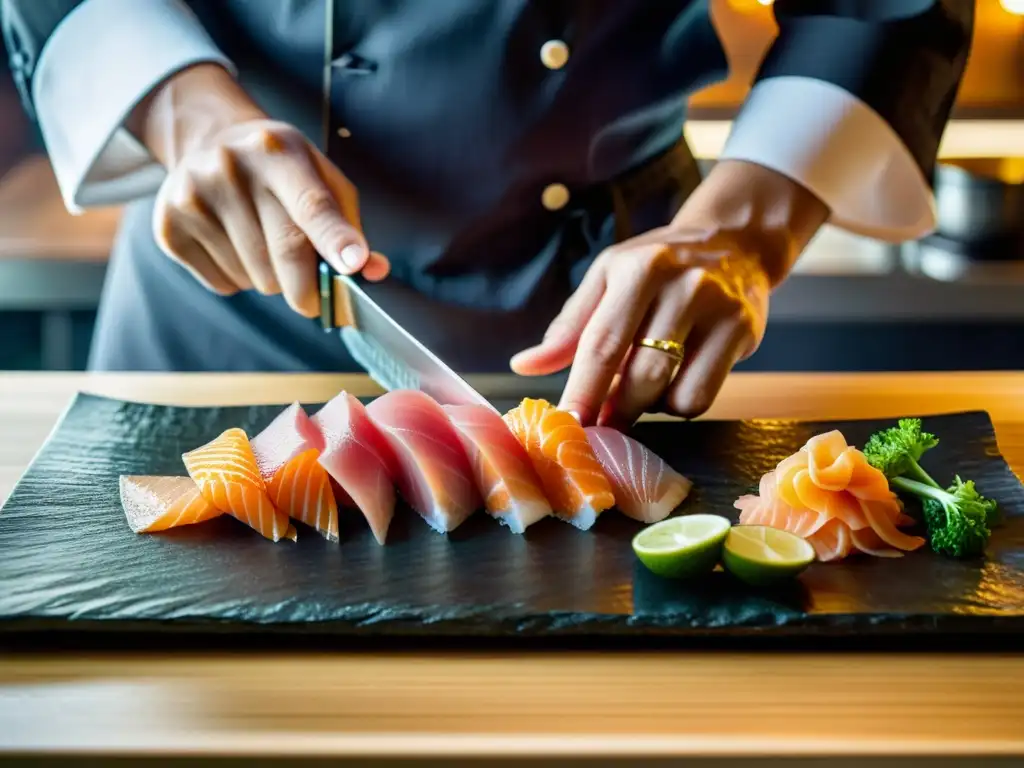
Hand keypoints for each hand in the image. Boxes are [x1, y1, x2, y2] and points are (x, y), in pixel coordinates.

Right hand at [128, 64, 387, 316]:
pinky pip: (224, 285)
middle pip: (285, 253)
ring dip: (271, 278)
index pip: (311, 204)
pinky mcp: (169, 228)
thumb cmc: (279, 168)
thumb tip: (371, 269)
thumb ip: (347, 223)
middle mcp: (230, 168)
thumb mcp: (319, 175)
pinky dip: (239, 280)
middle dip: (308, 287)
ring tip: (261, 242)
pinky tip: (234, 245)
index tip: (354, 266)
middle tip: (312, 294)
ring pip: (256, 278)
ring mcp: (193, 197)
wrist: (208, 140)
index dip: (335, 239)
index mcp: (278, 150)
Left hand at [510, 160, 828, 426]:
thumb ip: (569, 326)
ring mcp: (717, 309)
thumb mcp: (608, 278)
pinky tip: (673, 382)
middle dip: (615, 410)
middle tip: (602, 423)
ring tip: (640, 390)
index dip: (583, 390)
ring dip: (647, 407)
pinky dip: (678, 404)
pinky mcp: (743, 331)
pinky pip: (701, 397)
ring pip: (673, 392)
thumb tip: (524, 365)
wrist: (734, 242)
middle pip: (641, 374)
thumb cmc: (658, 266)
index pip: (603, 342)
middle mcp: (681, 286)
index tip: (567, 424)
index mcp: (637, 269)